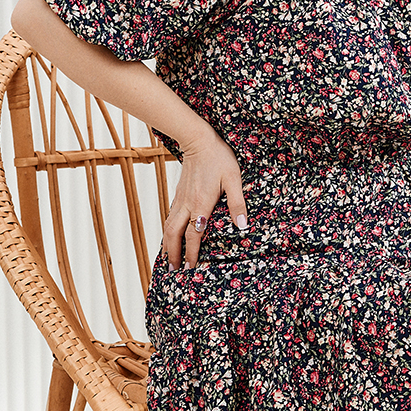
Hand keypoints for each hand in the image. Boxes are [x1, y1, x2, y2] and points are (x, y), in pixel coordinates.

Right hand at [162, 125, 247, 270]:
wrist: (199, 140)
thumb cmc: (219, 158)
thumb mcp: (234, 179)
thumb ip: (237, 203)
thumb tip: (243, 226)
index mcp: (201, 204)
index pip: (193, 234)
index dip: (192, 252)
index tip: (191, 266)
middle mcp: (187, 204)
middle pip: (174, 234)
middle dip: (173, 253)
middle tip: (174, 270)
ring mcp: (180, 199)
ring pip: (168, 226)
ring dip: (167, 244)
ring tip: (168, 259)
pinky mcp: (178, 194)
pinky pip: (169, 217)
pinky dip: (167, 231)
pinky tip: (170, 236)